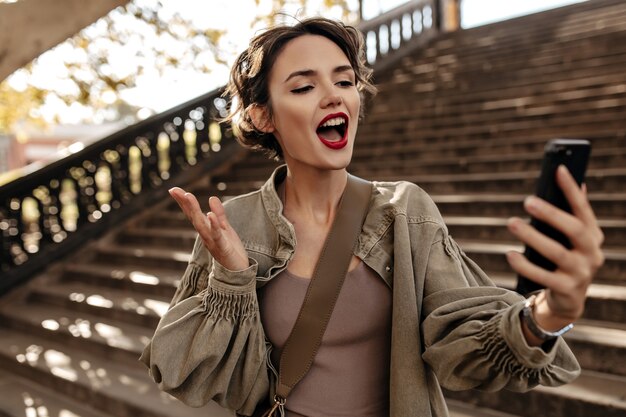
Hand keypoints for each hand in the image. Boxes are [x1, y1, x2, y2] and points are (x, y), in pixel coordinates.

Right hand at [169, 187, 248, 270]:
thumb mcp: (225, 229)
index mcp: (206, 230)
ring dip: (195, 211)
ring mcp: (213, 242)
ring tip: (188, 196)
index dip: (184, 202)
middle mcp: (206, 236)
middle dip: (185, 203)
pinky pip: (217, 236)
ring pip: (201, 225)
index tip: (173, 189)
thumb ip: (219, 214)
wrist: (239, 273)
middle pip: (194, 217)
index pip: (193, 214)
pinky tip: (209, 215)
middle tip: (175, 190)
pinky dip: (213, 225)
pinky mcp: (223, 248)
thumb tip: (212, 197)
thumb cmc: (231, 251)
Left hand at [506, 165, 604, 324]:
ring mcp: (582, 273)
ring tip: (512, 222)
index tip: (559, 169)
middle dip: (552, 214)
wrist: (568, 300)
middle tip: (528, 201)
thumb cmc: (566, 260)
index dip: (572, 189)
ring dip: (533, 237)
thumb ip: (573, 214)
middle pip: (575, 230)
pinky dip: (526, 265)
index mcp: (593, 236)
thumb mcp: (572, 239)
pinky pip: (544, 277)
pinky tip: (510, 254)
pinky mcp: (567, 290)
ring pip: (557, 253)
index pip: (584, 209)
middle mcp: (592, 254)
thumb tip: (578, 182)